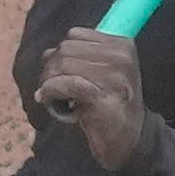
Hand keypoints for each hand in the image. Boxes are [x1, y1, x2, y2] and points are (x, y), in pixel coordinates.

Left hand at [28, 27, 154, 171]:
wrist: (128, 139)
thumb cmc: (111, 106)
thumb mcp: (105, 73)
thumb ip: (83, 58)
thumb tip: (48, 53)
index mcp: (122, 45)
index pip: (76, 35)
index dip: (60, 53)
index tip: (57, 72)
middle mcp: (121, 56)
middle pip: (67, 48)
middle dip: (50, 67)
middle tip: (48, 86)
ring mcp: (113, 75)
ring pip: (63, 64)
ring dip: (48, 81)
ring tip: (49, 95)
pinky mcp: (101, 95)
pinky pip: (65, 83)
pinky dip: (50, 90)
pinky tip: (46, 99)